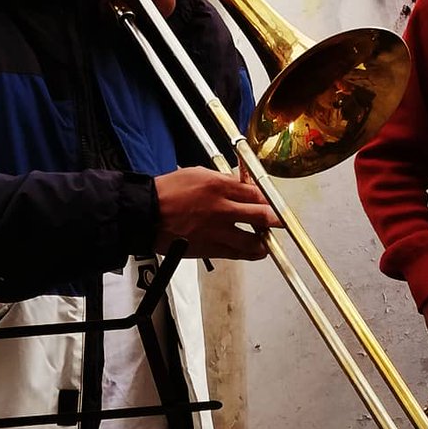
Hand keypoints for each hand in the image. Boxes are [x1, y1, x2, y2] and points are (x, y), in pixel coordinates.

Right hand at [154, 166, 280, 259]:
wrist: (145, 214)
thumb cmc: (167, 192)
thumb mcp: (198, 174)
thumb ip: (224, 180)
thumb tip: (242, 185)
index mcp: (219, 186)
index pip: (257, 193)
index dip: (269, 199)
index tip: (273, 202)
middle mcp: (222, 209)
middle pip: (262, 216)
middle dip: (277, 220)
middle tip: (282, 222)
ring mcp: (217, 231)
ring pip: (253, 242)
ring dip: (264, 242)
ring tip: (266, 240)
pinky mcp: (209, 249)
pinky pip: (236, 254)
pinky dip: (247, 253)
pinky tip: (252, 251)